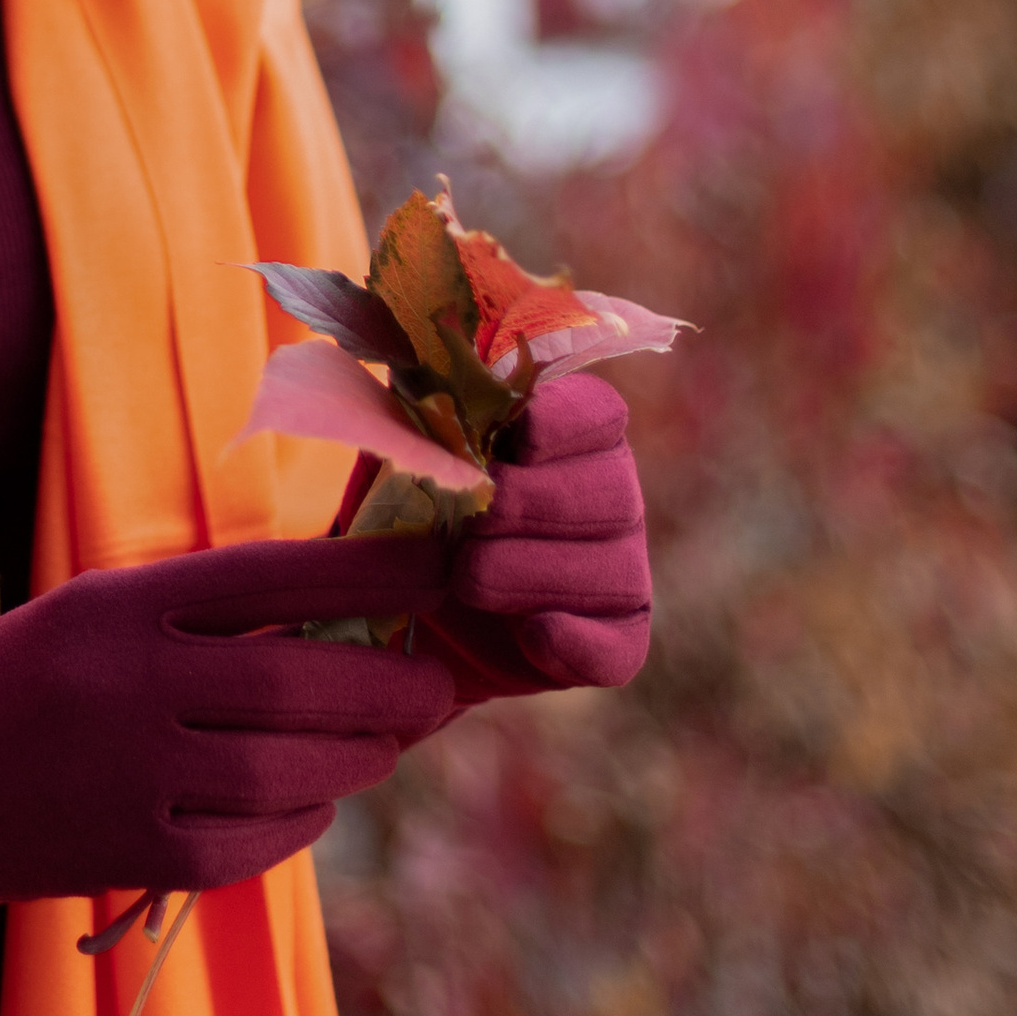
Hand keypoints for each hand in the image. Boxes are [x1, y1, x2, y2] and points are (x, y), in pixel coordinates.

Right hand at [0, 532, 455, 918]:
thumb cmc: (35, 673)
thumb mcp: (104, 607)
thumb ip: (208, 607)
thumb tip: (351, 608)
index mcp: (124, 603)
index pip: (272, 574)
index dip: (370, 572)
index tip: (440, 566)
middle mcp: (129, 682)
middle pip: (296, 680)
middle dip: (388, 685)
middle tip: (437, 685)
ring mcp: (129, 774)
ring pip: (285, 769)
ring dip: (356, 757)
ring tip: (384, 743)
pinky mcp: (129, 852)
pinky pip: (250, 842)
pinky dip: (301, 821)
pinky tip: (315, 801)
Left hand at [430, 372, 650, 701]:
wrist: (399, 607)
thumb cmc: (408, 509)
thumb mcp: (404, 455)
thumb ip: (421, 414)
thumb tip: (416, 365)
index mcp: (568, 436)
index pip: (598, 414)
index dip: (567, 421)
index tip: (522, 431)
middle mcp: (609, 499)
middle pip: (612, 493)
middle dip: (537, 504)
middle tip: (477, 519)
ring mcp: (617, 573)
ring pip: (613, 571)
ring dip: (535, 573)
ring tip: (468, 578)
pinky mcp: (610, 644)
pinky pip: (617, 650)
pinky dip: (579, 643)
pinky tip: (535, 634)